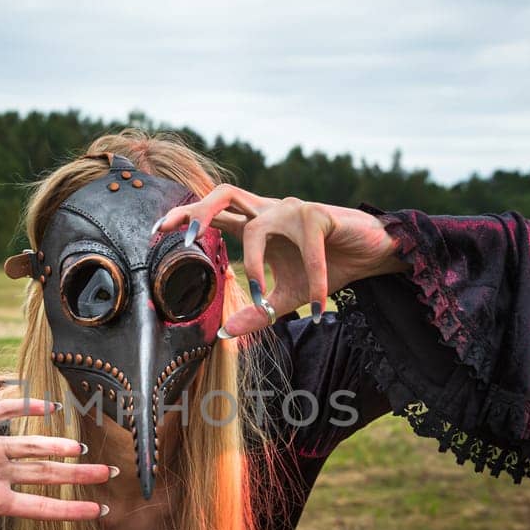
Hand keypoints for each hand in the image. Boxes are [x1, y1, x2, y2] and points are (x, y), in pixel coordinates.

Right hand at [0, 395, 113, 529]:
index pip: (43, 507)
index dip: (72, 510)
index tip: (101, 511)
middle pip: (47, 475)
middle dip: (79, 476)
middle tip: (111, 473)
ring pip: (31, 446)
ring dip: (58, 446)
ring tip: (84, 450)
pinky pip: (4, 411)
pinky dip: (27, 406)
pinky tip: (51, 406)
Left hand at [154, 185, 406, 337]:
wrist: (372, 255)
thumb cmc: (328, 267)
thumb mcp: (287, 297)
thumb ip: (258, 312)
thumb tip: (225, 335)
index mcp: (256, 225)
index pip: (214, 214)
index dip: (185, 218)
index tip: (157, 231)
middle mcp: (269, 211)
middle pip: (225, 194)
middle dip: (199, 211)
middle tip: (182, 237)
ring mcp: (293, 209)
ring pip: (258, 224)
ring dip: (254, 260)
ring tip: (260, 296)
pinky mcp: (320, 215)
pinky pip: (308, 249)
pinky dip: (313, 281)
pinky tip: (318, 306)